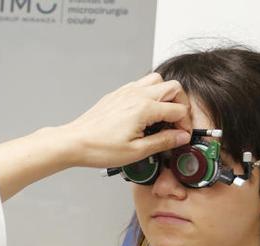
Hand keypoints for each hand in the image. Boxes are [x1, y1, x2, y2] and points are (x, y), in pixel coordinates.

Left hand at [56, 72, 191, 167]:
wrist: (75, 142)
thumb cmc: (99, 148)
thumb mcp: (136, 151)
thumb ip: (163, 142)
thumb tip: (181, 137)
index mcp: (144, 108)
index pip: (179, 110)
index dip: (184, 125)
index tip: (181, 136)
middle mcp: (136, 95)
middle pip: (173, 87)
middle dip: (180, 105)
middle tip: (176, 123)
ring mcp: (126, 92)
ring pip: (157, 80)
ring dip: (165, 95)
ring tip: (162, 115)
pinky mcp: (117, 94)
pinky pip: (140, 84)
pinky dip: (149, 94)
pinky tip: (145, 112)